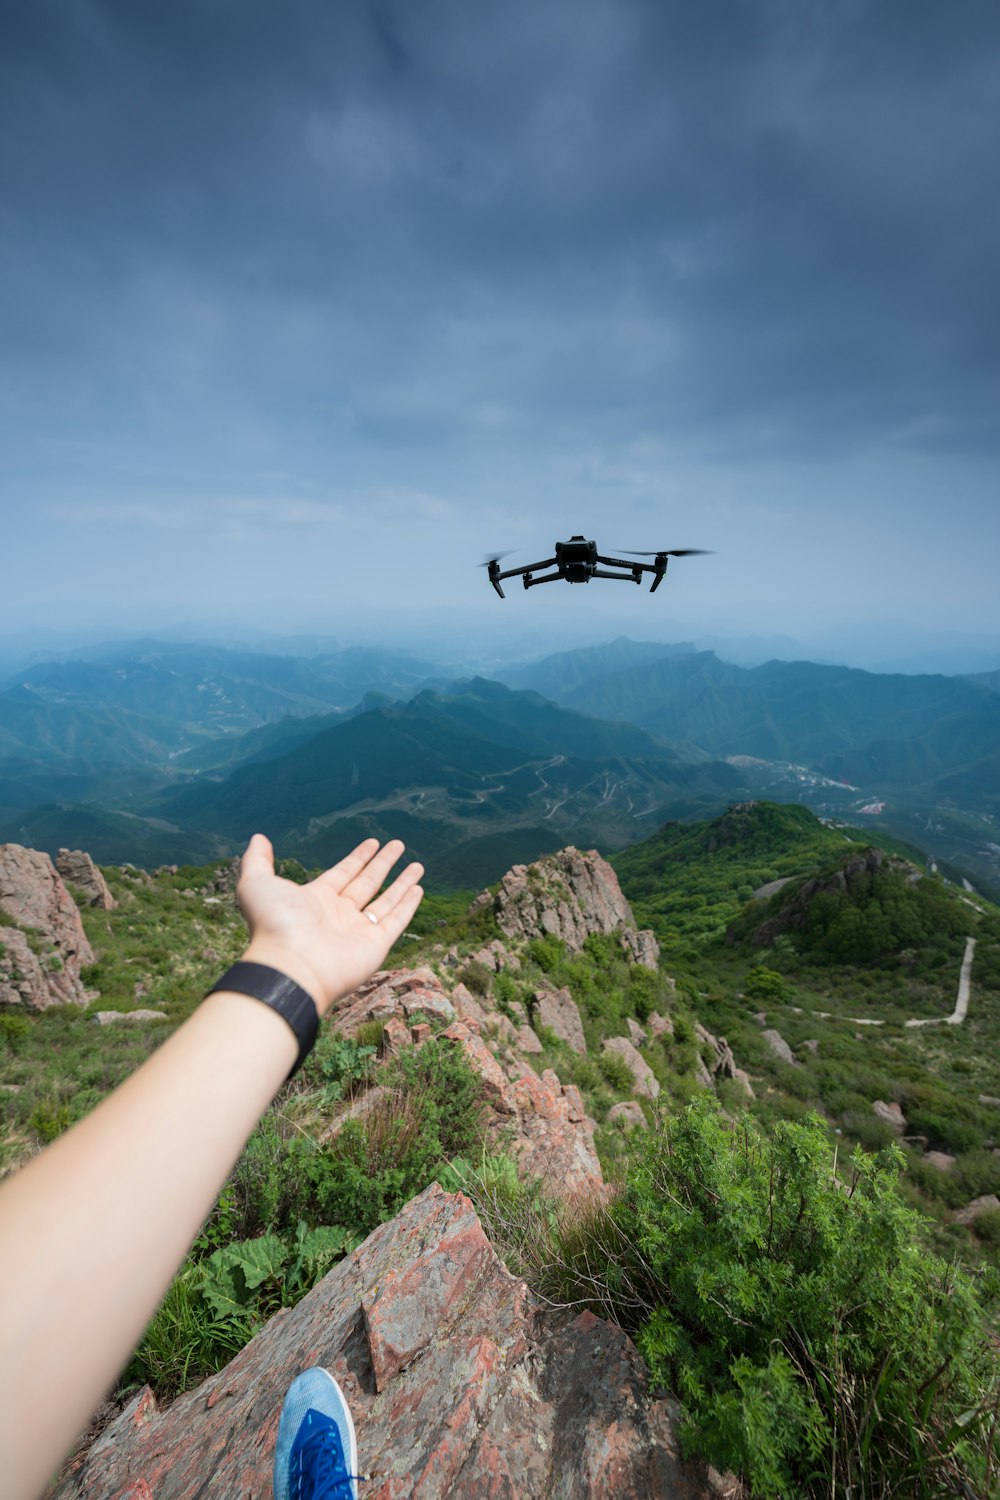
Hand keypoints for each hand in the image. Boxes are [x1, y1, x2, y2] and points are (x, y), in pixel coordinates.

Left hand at [236, 834, 423, 1013]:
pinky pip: (396, 921)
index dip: (358, 858)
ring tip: (418, 864)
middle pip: (366, 883)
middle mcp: (339, 915)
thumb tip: (259, 838)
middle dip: (382, 863)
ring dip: (401, 882)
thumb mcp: (256, 884)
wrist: (290, 966)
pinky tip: (418, 888)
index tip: (373, 842)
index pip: (343, 874)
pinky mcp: (375, 945)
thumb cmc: (272, 925)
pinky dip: (408, 906)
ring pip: (385, 901)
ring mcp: (358, 931)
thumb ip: (257, 860)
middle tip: (398, 844)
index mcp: (315, 900)